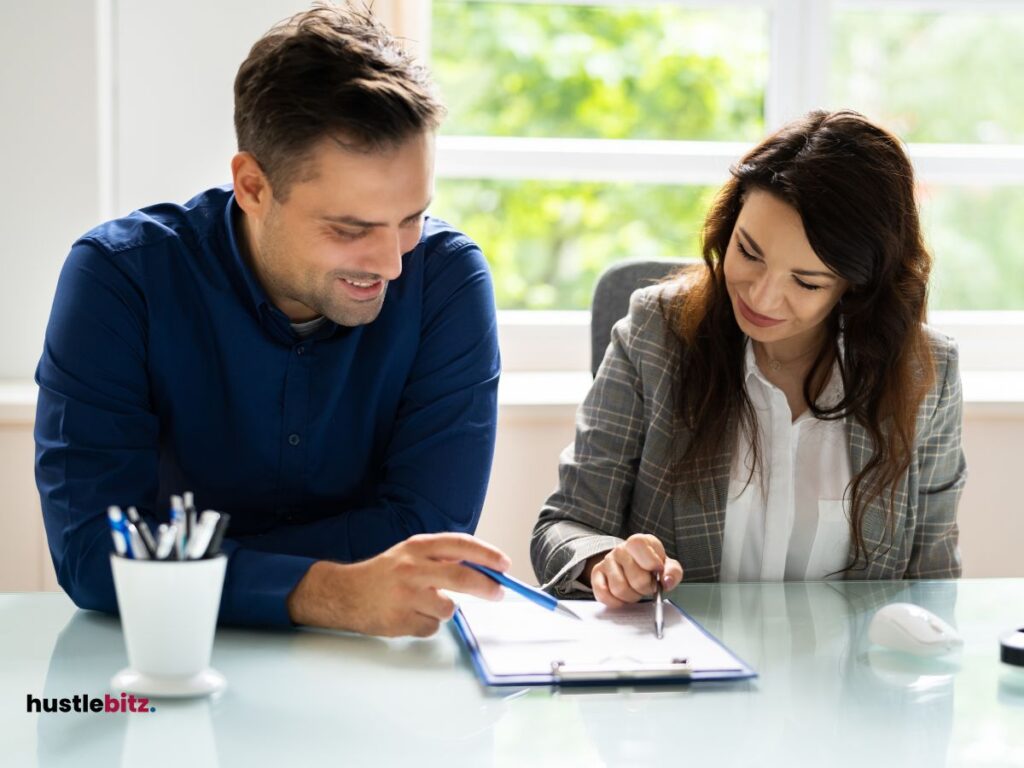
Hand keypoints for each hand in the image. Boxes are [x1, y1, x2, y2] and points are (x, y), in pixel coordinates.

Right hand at [286, 533, 509, 636]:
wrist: (344, 594)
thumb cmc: (384, 574)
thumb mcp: (410, 554)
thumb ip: (442, 558)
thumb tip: (483, 569)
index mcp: (417, 547)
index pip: (460, 545)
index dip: (486, 554)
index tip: (504, 564)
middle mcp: (412, 568)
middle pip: (462, 577)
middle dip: (487, 587)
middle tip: (498, 593)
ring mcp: (406, 595)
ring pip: (448, 608)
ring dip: (443, 610)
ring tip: (422, 604)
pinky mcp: (400, 620)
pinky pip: (431, 627)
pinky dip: (426, 624)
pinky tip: (409, 615)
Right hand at [584, 534, 682, 607]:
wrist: (633, 565)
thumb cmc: (651, 566)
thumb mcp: (667, 565)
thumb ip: (672, 572)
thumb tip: (666, 581)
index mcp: (638, 542)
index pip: (639, 546)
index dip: (651, 563)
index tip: (657, 571)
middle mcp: (620, 549)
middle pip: (635, 578)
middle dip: (645, 588)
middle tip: (648, 587)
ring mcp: (607, 561)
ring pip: (619, 589)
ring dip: (631, 597)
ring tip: (635, 591)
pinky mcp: (596, 574)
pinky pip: (602, 594)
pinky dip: (615, 602)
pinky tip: (622, 598)